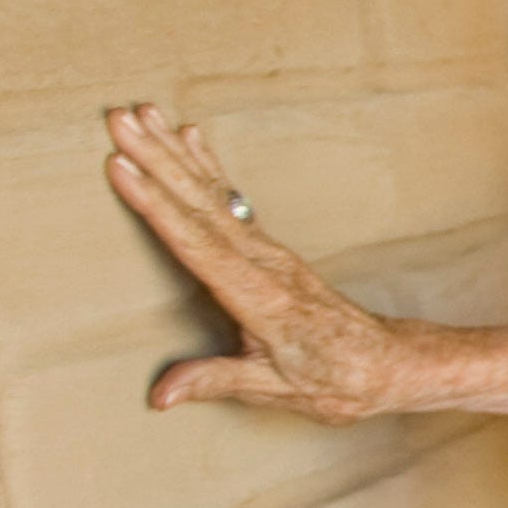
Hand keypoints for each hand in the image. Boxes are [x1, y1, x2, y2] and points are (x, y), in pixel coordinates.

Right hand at [102, 106, 507, 421]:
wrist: (389, 363)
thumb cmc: (336, 379)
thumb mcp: (278, 390)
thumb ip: (218, 382)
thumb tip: (161, 395)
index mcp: (260, 296)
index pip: (197, 244)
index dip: (158, 205)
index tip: (123, 167)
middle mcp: (264, 263)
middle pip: (200, 204)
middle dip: (157, 159)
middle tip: (118, 118)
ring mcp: (269, 251)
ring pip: (212, 193)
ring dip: (174, 152)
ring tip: (141, 113)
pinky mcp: (270, 249)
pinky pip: (229, 200)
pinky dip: (205, 166)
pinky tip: (188, 136)